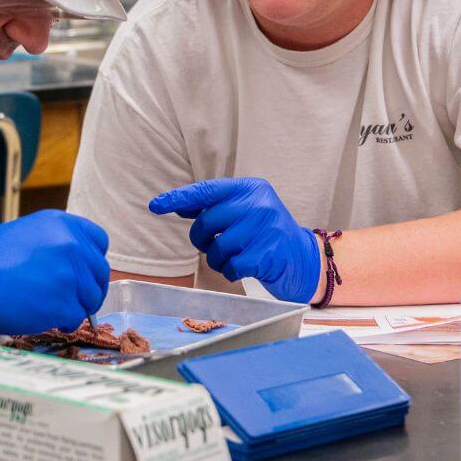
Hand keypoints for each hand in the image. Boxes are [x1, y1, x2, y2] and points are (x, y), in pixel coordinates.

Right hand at [0, 210, 109, 334]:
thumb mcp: (27, 233)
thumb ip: (57, 242)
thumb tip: (76, 262)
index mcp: (62, 224)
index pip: (99, 241)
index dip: (92, 259)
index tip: (85, 271)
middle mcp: (71, 245)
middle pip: (99, 272)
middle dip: (88, 287)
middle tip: (73, 297)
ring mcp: (70, 275)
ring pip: (91, 297)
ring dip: (78, 306)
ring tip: (55, 308)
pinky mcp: (64, 303)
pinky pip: (77, 316)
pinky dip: (66, 321)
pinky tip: (49, 317)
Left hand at [149, 178, 320, 303]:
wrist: (304, 260)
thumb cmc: (265, 235)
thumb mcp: (244, 212)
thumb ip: (214, 207)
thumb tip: (176, 204)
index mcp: (250, 188)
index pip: (206, 190)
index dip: (179, 198)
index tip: (156, 205)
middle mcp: (259, 203)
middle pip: (207, 221)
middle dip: (202, 239)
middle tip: (213, 246)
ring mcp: (266, 228)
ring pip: (218, 247)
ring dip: (218, 260)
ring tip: (233, 258)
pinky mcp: (270, 253)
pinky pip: (231, 266)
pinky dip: (231, 272)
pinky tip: (243, 268)